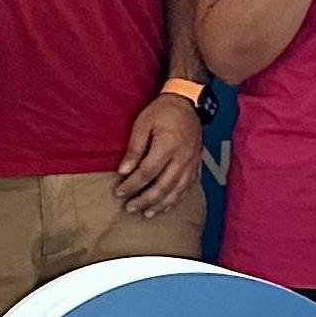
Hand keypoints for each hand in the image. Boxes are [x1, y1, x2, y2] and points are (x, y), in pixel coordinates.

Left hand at [114, 91, 203, 216]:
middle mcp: (182, 158)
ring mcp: (192, 163)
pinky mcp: (196, 165)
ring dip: (161, 204)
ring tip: (147, 213)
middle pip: (163, 186)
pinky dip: (176, 199)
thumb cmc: (162, 111)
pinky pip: (187, 187)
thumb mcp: (142, 124)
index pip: (147, 172)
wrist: (187, 103)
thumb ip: (134, 148)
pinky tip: (166, 206)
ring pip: (177, 191)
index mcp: (168, 145)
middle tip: (130, 208)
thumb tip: (124, 170)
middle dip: (145, 200)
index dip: (132, 184)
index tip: (119, 192)